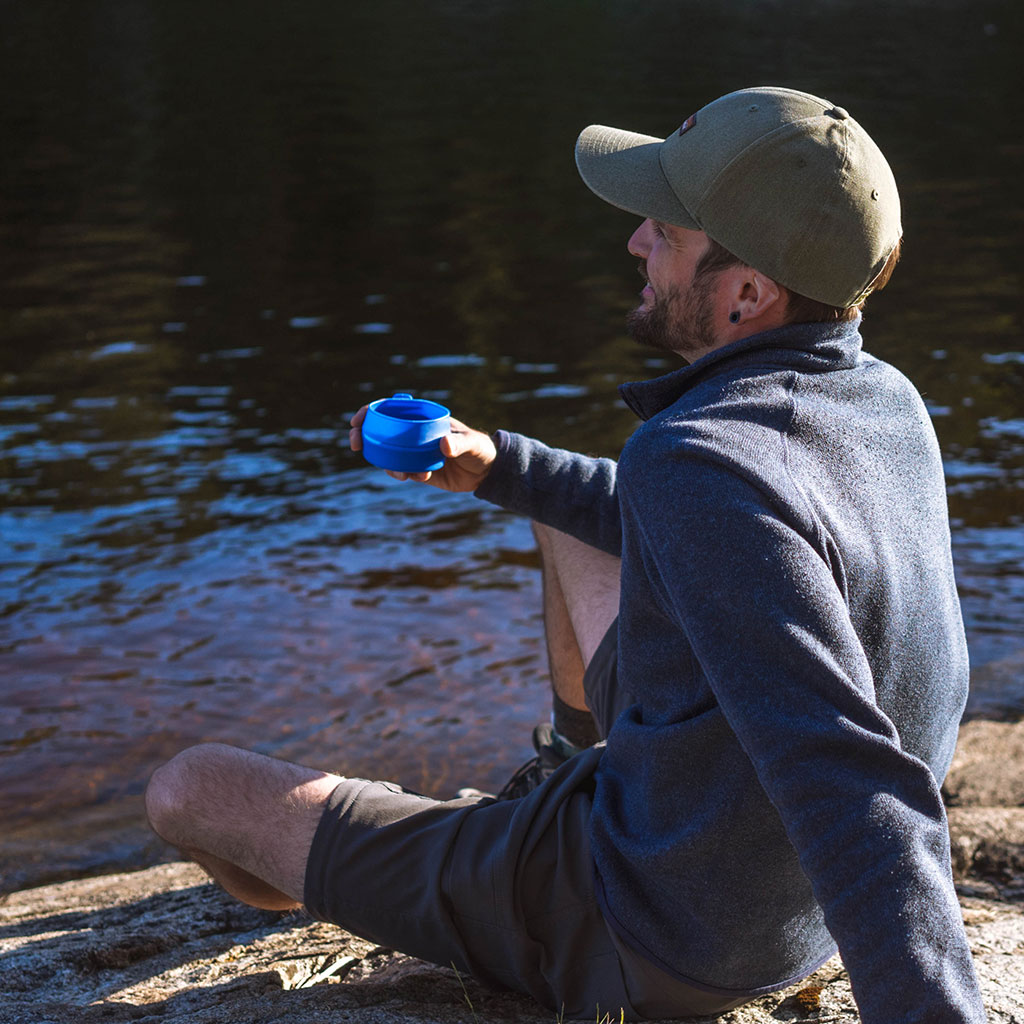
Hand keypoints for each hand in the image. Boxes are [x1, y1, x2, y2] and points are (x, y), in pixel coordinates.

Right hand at [349, 407, 496, 492]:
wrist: (487, 472)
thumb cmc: (480, 449)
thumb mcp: (472, 443)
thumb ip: (459, 444)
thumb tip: (443, 445)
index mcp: (422, 418)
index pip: (391, 410)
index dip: (370, 412)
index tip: (358, 421)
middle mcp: (414, 434)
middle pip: (380, 431)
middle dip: (364, 436)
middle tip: (356, 444)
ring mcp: (413, 452)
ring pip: (387, 454)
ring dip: (384, 462)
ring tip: (399, 473)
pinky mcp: (418, 470)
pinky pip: (401, 470)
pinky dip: (401, 474)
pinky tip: (413, 477)